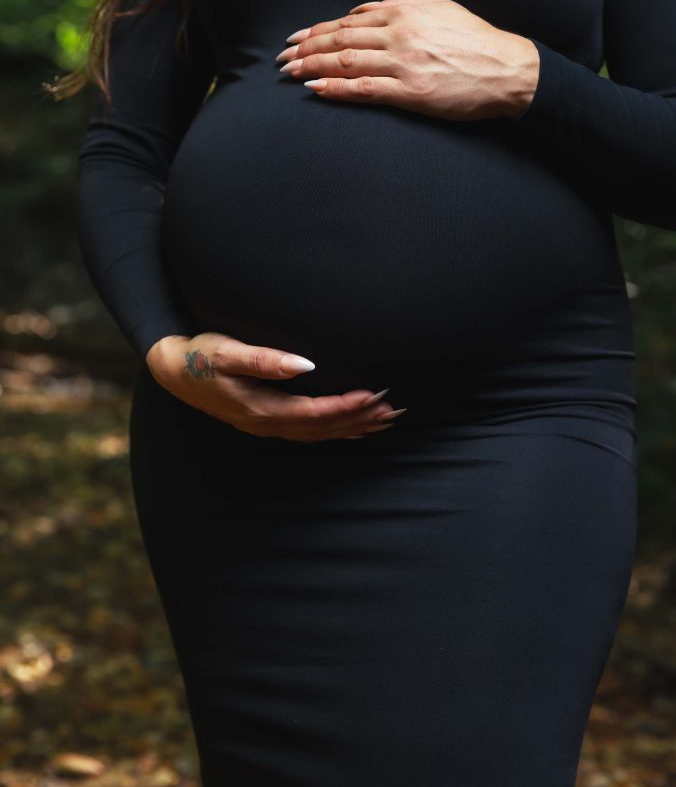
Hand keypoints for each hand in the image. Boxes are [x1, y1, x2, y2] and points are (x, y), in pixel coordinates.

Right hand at [145, 333, 405, 441]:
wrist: (171, 369)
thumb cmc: (200, 355)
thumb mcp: (226, 351)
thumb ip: (264, 359)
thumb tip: (304, 365)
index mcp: (261, 408)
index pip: (315, 412)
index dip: (346, 406)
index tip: (375, 395)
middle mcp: (266, 424)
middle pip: (322, 428)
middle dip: (358, 419)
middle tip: (393, 410)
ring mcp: (265, 426)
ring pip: (317, 434)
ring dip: (350, 428)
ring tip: (383, 422)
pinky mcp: (264, 421)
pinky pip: (307, 433)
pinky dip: (333, 432)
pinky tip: (350, 429)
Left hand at [275, 0, 539, 121]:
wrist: (508, 69)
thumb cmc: (476, 41)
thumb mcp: (439, 9)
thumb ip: (401, 6)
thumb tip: (364, 11)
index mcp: (405, 11)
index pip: (349, 21)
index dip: (317, 31)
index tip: (295, 40)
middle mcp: (400, 33)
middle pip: (340, 41)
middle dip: (306, 49)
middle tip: (281, 60)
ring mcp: (404, 63)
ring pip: (345, 63)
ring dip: (312, 68)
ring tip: (290, 74)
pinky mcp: (411, 92)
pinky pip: (365, 90)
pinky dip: (336, 89)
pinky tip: (315, 90)